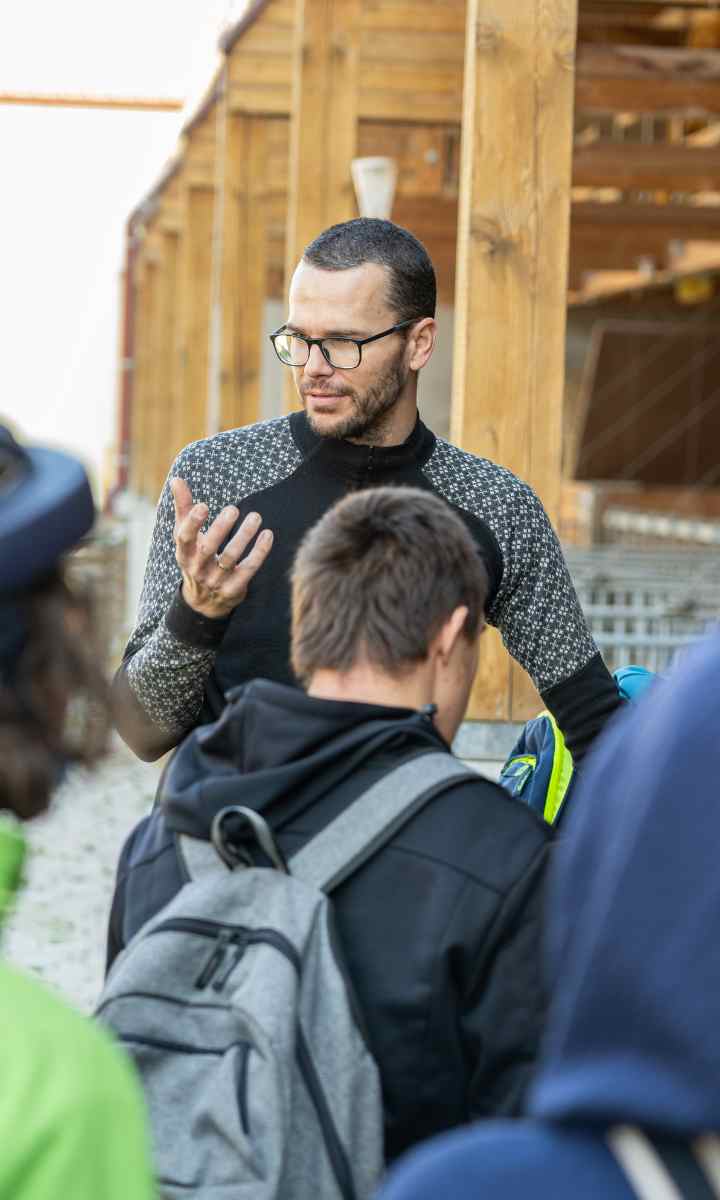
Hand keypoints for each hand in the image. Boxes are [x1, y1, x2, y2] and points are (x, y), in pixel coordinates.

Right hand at [171, 478, 273, 618]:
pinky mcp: (234, 589)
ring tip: (256, 516)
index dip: (192, 523)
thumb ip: (183, 508)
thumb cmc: (195, 558)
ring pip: (231, 558)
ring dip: (244, 536)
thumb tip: (176, 479)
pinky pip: (248, 569)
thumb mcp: (185, 538)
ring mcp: (216, 581)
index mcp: (184, 553)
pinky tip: (267, 535)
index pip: (184, 538)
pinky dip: (259, 552)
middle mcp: (198, 568)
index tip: (203, 506)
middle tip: (234, 509)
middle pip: (208, 549)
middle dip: (220, 529)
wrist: (203, 603)